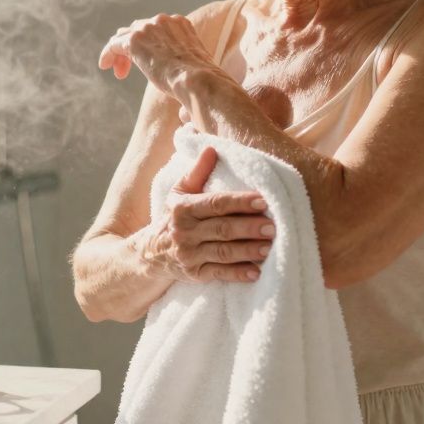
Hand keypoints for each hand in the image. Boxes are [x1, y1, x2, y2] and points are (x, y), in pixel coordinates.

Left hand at [98, 13, 215, 97]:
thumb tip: (185, 116)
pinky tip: (104, 66)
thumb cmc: (200, 86)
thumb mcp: (195, 74)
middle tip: (127, 71)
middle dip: (132, 49)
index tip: (146, 65)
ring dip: (120, 54)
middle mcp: (164, 21)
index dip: (147, 46)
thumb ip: (186, 80)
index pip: (155, 28)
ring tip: (119, 73)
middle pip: (138, 29)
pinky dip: (108, 53)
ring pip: (124, 36)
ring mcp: (148, 28)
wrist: (198, 81)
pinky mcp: (134, 40)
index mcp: (181, 25)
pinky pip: (114, 44)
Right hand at [137, 146, 275, 283]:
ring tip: (269, 247)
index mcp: (183, 208)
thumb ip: (197, 172)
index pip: (215, 203)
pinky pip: (219, 274)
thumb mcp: (179, 192)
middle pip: (222, 229)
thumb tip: (212, 149)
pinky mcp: (195, 274)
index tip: (263, 201)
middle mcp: (185, 232)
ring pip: (223, 253)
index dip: (240, 202)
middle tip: (273, 226)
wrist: (150, 253)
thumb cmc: (172, 217)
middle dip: (249, 227)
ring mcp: (190, 255)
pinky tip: (256, 272)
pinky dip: (238, 274)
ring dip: (247, 250)